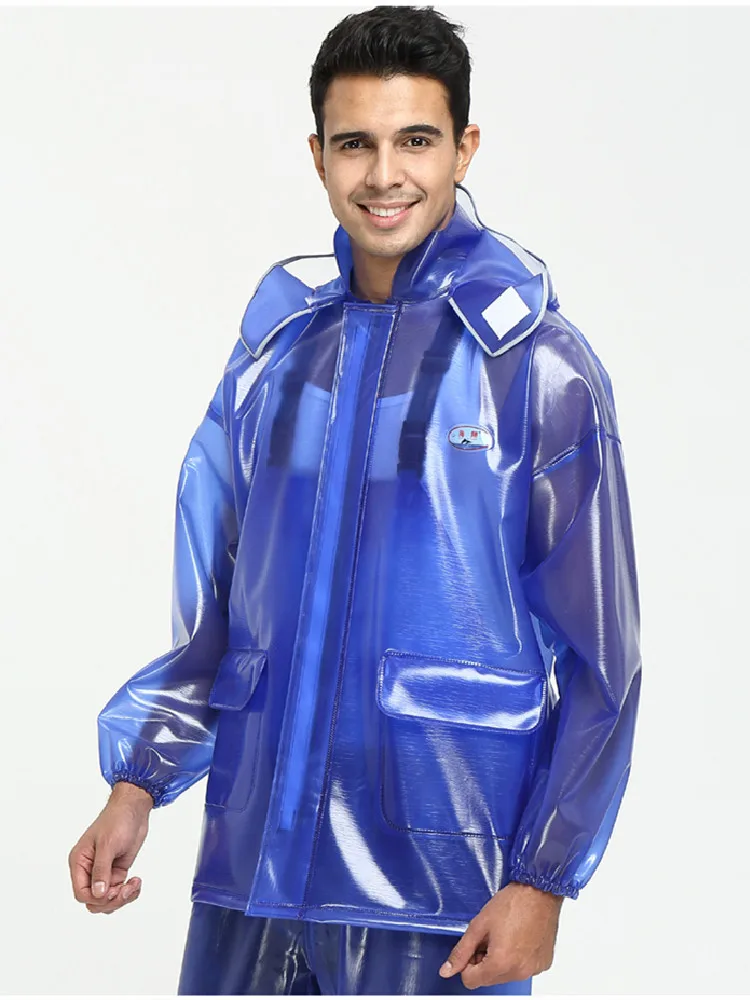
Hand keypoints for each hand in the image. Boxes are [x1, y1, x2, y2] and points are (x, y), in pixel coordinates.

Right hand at [68, 781, 153, 914]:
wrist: (134, 809)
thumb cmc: (117, 820)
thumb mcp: (108, 844)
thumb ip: (101, 870)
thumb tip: (98, 894)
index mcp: (79, 862)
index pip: (81, 893)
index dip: (97, 898)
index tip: (114, 889)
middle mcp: (88, 870)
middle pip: (93, 901)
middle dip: (111, 900)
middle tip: (127, 889)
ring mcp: (103, 873)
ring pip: (106, 900)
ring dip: (121, 898)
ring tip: (134, 884)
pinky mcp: (116, 872)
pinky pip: (118, 892)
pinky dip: (129, 892)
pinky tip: (136, 881)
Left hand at [439, 882, 563, 988]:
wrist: (540, 892)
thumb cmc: (512, 903)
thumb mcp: (479, 925)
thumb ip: (461, 951)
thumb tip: (447, 970)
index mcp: (500, 964)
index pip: (471, 981)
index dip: (467, 963)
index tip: (474, 948)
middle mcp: (518, 972)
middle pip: (489, 980)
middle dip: (484, 962)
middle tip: (489, 938)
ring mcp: (533, 970)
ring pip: (506, 976)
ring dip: (501, 961)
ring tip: (505, 936)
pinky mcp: (543, 964)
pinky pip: (523, 970)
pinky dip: (518, 959)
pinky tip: (519, 939)